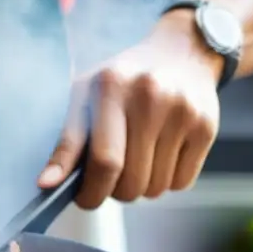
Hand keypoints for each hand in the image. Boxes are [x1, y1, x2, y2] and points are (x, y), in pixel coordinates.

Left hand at [39, 10, 222, 209]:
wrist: (182, 52)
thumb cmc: (122, 81)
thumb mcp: (86, 97)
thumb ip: (67, 142)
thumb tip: (46, 185)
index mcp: (111, 87)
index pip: (103, 160)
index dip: (90, 192)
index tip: (84, 199)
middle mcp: (149, 96)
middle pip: (130, 181)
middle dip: (114, 192)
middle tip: (111, 178)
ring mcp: (182, 112)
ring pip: (155, 188)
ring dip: (141, 187)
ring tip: (137, 160)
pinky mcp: (206, 126)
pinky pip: (181, 182)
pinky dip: (167, 181)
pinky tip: (162, 155)